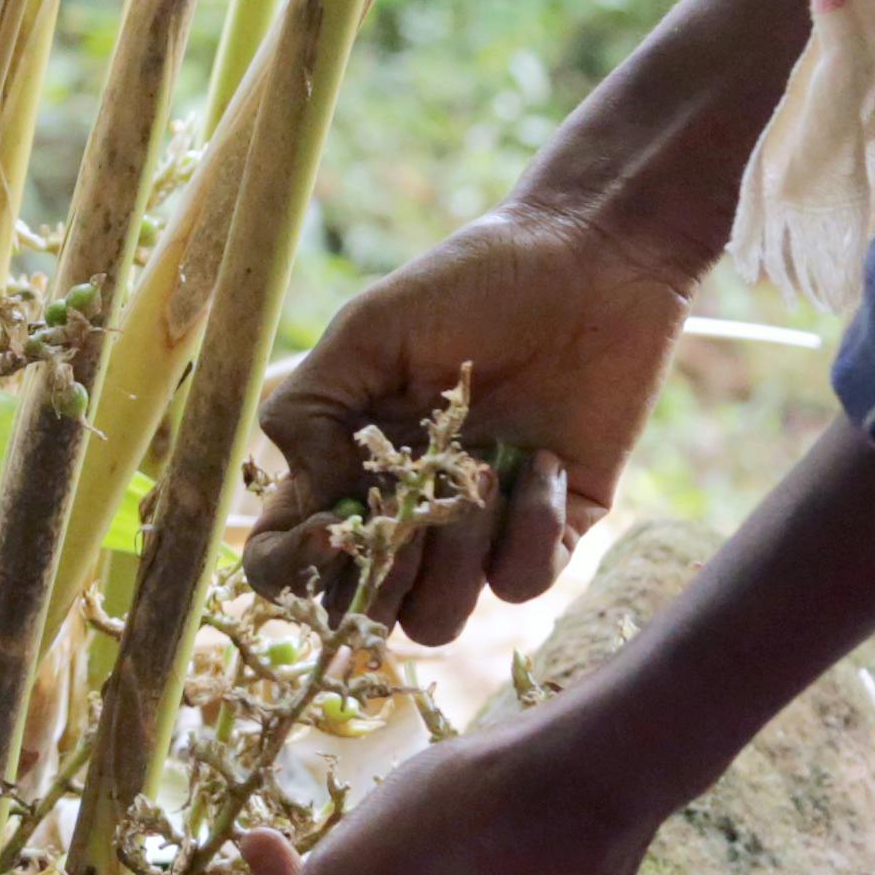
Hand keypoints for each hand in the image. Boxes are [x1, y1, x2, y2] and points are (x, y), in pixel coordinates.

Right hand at [242, 204, 690, 639]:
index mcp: (346, 466)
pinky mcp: (556, 526)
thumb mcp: (367, 332)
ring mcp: (480, 527)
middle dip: (378, 578)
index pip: (285, 559)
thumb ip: (308, 412)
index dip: (289, 570)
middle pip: (363, 610)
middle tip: (408, 506)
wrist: (590, 258)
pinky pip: (524, 583)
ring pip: (441, 617)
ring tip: (484, 469)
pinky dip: (531, 530)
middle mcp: (407, 509)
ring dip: (454, 557)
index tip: (328, 528)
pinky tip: (545, 459)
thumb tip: (315, 499)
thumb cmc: (470, 282)